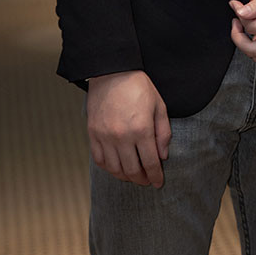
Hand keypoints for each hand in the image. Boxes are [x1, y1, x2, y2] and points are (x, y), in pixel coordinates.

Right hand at [87, 70, 170, 187]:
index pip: (150, 162)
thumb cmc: (139, 87)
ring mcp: (105, 136)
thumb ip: (163, 133)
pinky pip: (99, 159)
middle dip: (141, 179)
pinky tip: (116, 168)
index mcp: (141, 129)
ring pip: (115, 168)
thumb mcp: (159, 106)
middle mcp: (122, 136)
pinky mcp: (93, 134)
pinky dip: (108, 168)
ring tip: (133, 177)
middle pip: (132, 170)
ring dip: (125, 177)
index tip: (158, 183)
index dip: (155, 176)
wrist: (112, 72)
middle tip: (147, 181)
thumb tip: (162, 156)